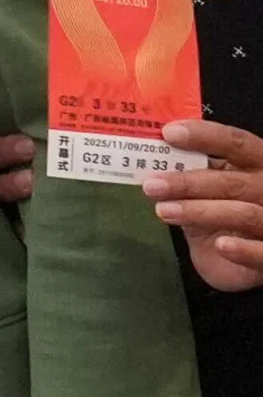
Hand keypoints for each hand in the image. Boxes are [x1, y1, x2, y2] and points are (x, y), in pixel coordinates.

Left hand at [154, 119, 262, 290]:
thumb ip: (188, 174)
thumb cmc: (220, 216)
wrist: (240, 263)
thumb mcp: (204, 192)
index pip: (237, 143)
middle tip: (151, 185)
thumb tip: (146, 156)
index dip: (205, 136)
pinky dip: (243, 248)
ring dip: (200, 212)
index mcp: (256, 165)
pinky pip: (262, 252)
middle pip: (233, 182)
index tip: (169, 133)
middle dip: (188, 183)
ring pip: (243, 213)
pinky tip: (220, 245)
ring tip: (164, 212)